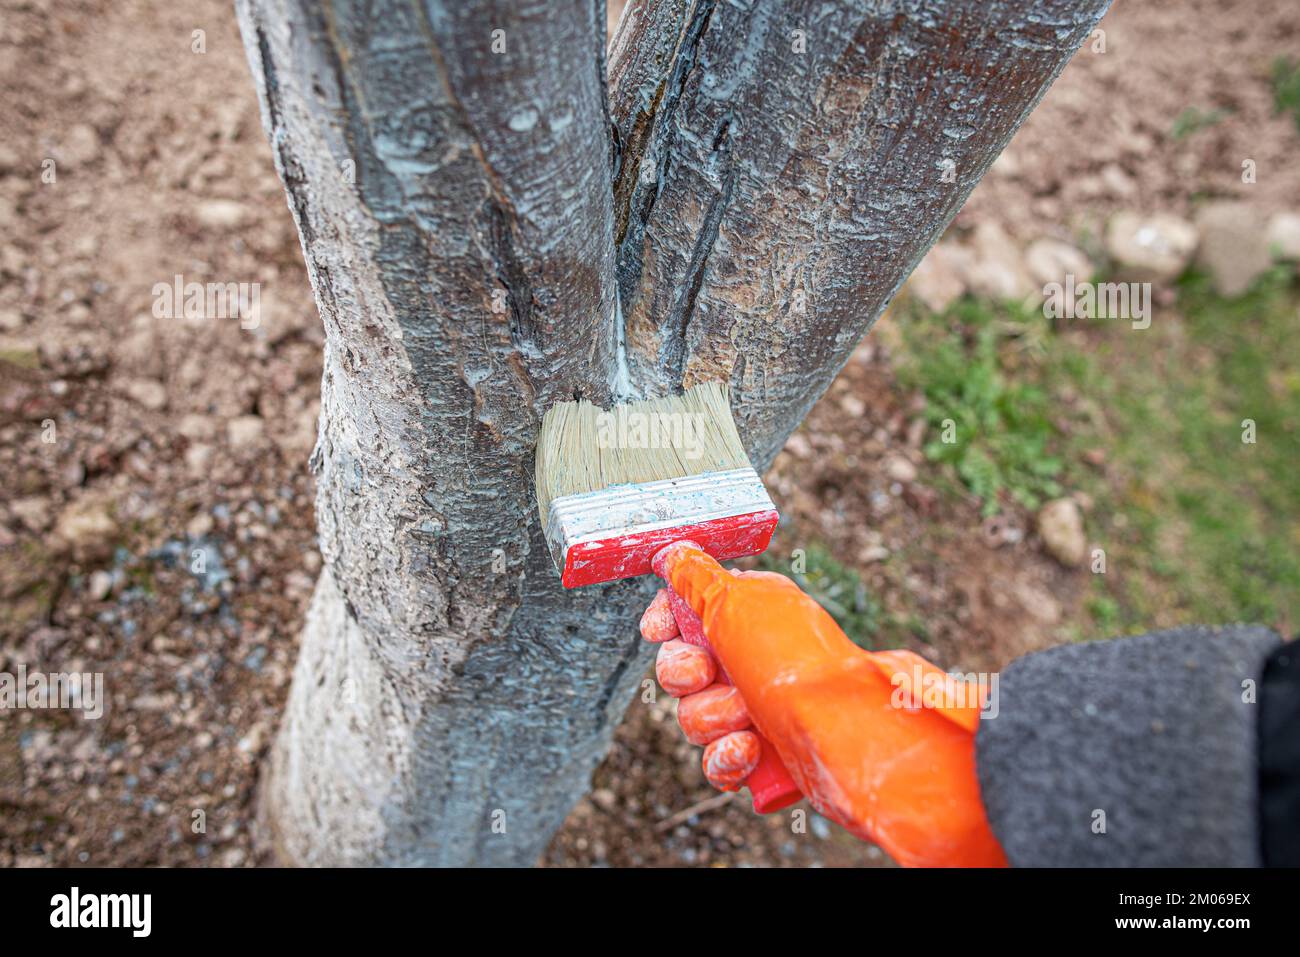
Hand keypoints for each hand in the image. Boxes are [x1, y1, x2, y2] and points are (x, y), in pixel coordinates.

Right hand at [642, 541, 1007, 867]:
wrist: (847, 728)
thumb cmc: (797, 659)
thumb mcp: (740, 601)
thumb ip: (696, 578)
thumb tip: (671, 552)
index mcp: (743, 619)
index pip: (684, 617)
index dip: (666, 624)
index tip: (659, 630)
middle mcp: (747, 663)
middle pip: (679, 670)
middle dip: (684, 674)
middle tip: (707, 673)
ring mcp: (754, 712)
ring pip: (693, 718)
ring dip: (713, 716)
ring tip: (748, 715)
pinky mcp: (761, 757)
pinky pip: (716, 763)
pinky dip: (727, 758)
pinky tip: (751, 750)